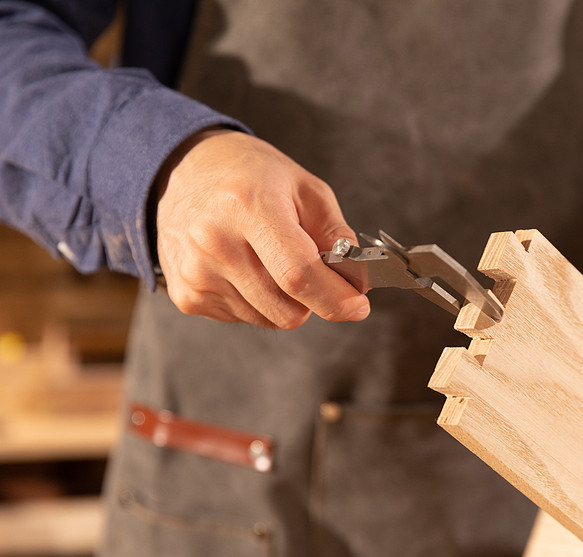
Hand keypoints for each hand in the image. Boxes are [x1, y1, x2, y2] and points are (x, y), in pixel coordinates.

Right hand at [154, 129, 368, 328]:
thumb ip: (336, 234)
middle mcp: (216, 243)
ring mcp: (196, 273)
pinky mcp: (187, 295)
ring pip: (270, 319)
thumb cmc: (250, 176)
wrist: (184, 170)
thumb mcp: (305, 187)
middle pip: (287, 309)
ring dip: (284, 299)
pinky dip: (257, 302)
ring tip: (267, 257)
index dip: (334, 297)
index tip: (358, 305)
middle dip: (314, 298)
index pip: (297, 273)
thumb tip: (356, 281)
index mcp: (248, 206)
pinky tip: (244, 266)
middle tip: (309, 266)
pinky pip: (244, 319)